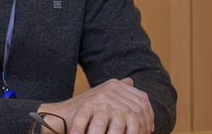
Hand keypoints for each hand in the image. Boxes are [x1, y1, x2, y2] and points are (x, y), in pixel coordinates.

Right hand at [37, 77, 154, 133]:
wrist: (61, 117)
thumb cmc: (82, 112)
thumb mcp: (102, 98)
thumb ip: (117, 90)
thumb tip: (131, 82)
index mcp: (114, 85)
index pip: (141, 98)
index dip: (148, 113)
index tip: (150, 127)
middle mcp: (112, 87)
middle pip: (138, 106)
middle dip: (145, 122)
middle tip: (148, 133)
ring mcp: (105, 96)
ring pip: (132, 114)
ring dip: (138, 128)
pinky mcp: (98, 106)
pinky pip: (121, 121)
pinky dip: (128, 131)